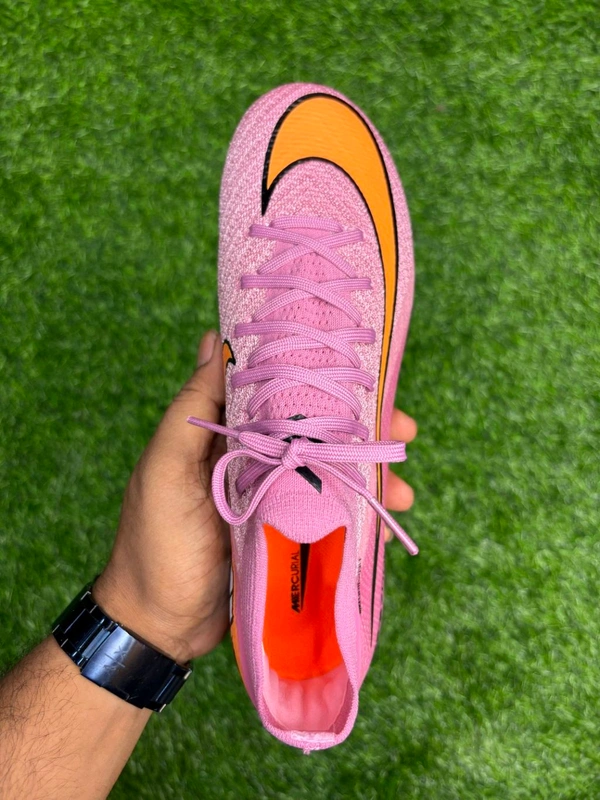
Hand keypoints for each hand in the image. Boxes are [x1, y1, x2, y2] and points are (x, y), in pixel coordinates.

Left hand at [93, 331, 416, 663]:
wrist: (160, 627)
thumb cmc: (154, 544)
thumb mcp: (164, 470)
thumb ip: (192, 409)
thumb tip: (214, 339)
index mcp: (224, 433)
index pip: (277, 389)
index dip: (319, 377)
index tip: (363, 372)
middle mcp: (252, 456)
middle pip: (315, 429)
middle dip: (361, 428)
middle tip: (404, 431)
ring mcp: (272, 496)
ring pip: (329, 471)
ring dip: (370, 475)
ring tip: (403, 493)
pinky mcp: (286, 533)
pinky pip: (329, 513)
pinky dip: (359, 514)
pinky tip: (383, 524)